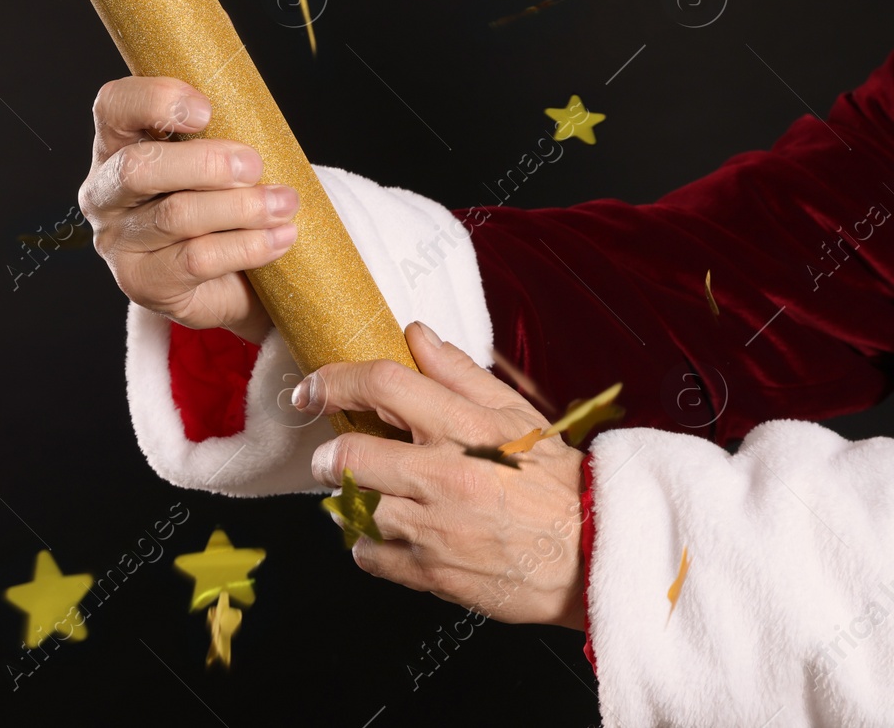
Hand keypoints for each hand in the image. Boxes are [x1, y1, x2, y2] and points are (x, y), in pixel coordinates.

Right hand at [77, 76, 296, 342]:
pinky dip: (246, 246)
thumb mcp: (214, 161)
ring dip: (240, 207)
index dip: (154, 101)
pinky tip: (279, 238)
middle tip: (254, 166)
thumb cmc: (220, 203)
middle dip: (205, 163)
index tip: (206, 110)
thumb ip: (218, 135)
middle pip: (138, 168)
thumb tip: (257, 119)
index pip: (113, 107)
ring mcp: (117, 242)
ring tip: (283, 203)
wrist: (229, 282)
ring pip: (175, 215)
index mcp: (116, 145)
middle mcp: (104, 193)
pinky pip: (196, 260)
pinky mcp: (142, 282)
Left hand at [295, 322, 585, 628]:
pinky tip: (386, 535)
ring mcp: (434, 528)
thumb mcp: (516, 414)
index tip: (312, 388)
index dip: (335, 381)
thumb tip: (416, 335)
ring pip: (354, 508)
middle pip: (350, 454)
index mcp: (464, 428)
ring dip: (348, 501)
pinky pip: (369, 555)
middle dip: (329, 456)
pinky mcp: (432, 573)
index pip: (381, 385)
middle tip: (332, 457)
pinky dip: (367, 545)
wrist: (595, 553)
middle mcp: (443, 475)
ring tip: (367, 497)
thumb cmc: (556, 481)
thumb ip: (459, 374)